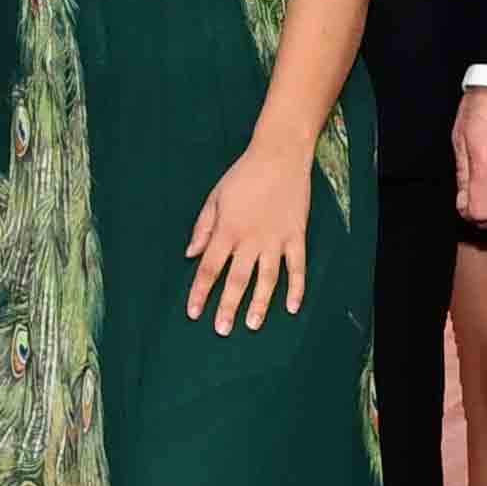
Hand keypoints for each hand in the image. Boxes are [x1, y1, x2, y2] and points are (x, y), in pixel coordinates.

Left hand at [186, 142, 315, 334]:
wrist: (279, 155)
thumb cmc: (243, 175)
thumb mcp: (215, 197)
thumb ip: (203, 228)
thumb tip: (189, 255)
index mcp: (227, 230)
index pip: (208, 268)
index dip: (199, 292)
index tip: (193, 313)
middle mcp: (250, 239)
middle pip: (236, 280)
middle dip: (227, 307)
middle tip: (221, 330)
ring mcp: (275, 239)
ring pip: (267, 279)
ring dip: (259, 304)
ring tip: (252, 325)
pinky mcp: (296, 236)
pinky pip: (297, 267)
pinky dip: (296, 288)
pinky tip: (292, 307)